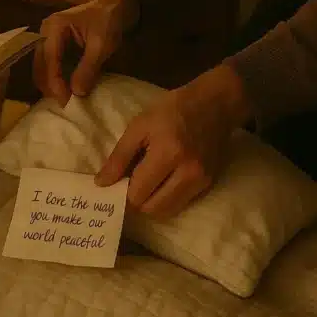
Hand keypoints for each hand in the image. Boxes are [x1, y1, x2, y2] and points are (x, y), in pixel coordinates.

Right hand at [34, 0, 139, 104]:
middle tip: (65, 104)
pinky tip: (65, 89)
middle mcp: (44, 31)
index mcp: (54, 27)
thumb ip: (88, 68)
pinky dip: (55, 78)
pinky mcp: (52, 44)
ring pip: (42, 67)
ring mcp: (46, 37)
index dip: (55, 83)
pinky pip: (49, 65)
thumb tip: (77, 93)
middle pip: (40, 65)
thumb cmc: (108, 21)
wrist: (113, 6)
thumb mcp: (101, 45)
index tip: (65, 101)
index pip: (49, 60)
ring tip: (65, 99)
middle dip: (50, 86)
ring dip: (51, 84)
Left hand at [95, 65, 251, 217]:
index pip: (138, 193)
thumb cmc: (171, 109)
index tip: (115, 183)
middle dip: (137, 201)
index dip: (122, 192)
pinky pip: (181, 203)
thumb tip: (102, 183)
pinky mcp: (209, 184)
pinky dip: (167, 199)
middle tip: (130, 184)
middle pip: (152, 209)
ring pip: (167, 211)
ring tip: (146, 184)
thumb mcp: (139, 125)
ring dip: (152, 204)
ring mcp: (201, 181)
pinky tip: (162, 181)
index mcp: (168, 154)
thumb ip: (119, 156)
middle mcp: (188, 173)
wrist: (214, 104)